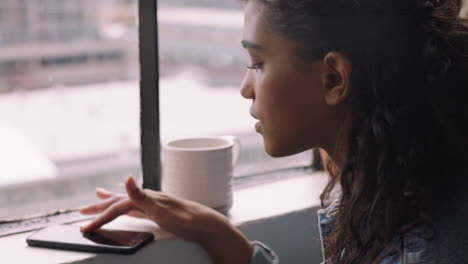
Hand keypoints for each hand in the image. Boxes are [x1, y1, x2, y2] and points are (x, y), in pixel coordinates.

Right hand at [80, 176, 252, 262]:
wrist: (206, 224)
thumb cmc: (186, 219)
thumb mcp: (161, 209)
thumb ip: (142, 196)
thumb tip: (128, 178)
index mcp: (146, 198)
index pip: (117, 207)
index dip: (101, 217)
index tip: (86, 228)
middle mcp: (148, 198)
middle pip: (119, 202)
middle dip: (100, 207)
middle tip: (82, 210)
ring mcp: (153, 204)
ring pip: (127, 202)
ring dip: (111, 202)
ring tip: (98, 197)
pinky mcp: (159, 210)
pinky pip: (137, 208)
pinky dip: (127, 206)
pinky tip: (127, 207)